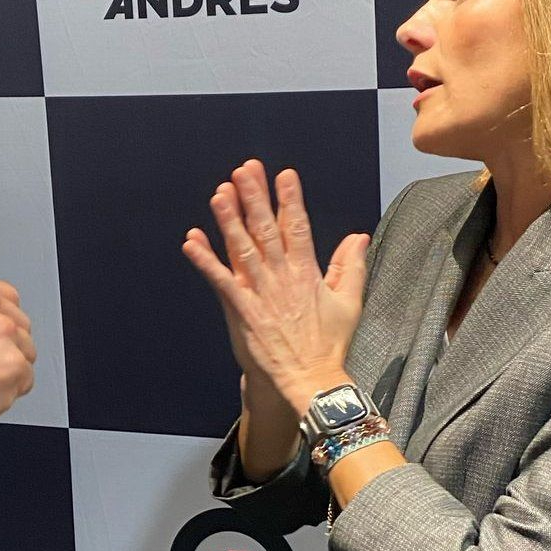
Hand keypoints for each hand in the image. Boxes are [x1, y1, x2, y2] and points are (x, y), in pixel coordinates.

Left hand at [182, 160, 370, 415]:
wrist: (310, 381)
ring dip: (229, 220)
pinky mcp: (242, 310)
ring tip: (220, 193)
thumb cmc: (328, 344)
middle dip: (256, 197)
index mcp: (307, 273)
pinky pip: (221, 280)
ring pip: (242, 248)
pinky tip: (191, 241)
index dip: (290, 199)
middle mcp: (283, 277)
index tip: (284, 174)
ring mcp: (260, 293)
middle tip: (245, 170)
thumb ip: (351, 266)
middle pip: (266, 230)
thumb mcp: (349, 302)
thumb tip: (359, 235)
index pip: (298, 227)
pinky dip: (206, 260)